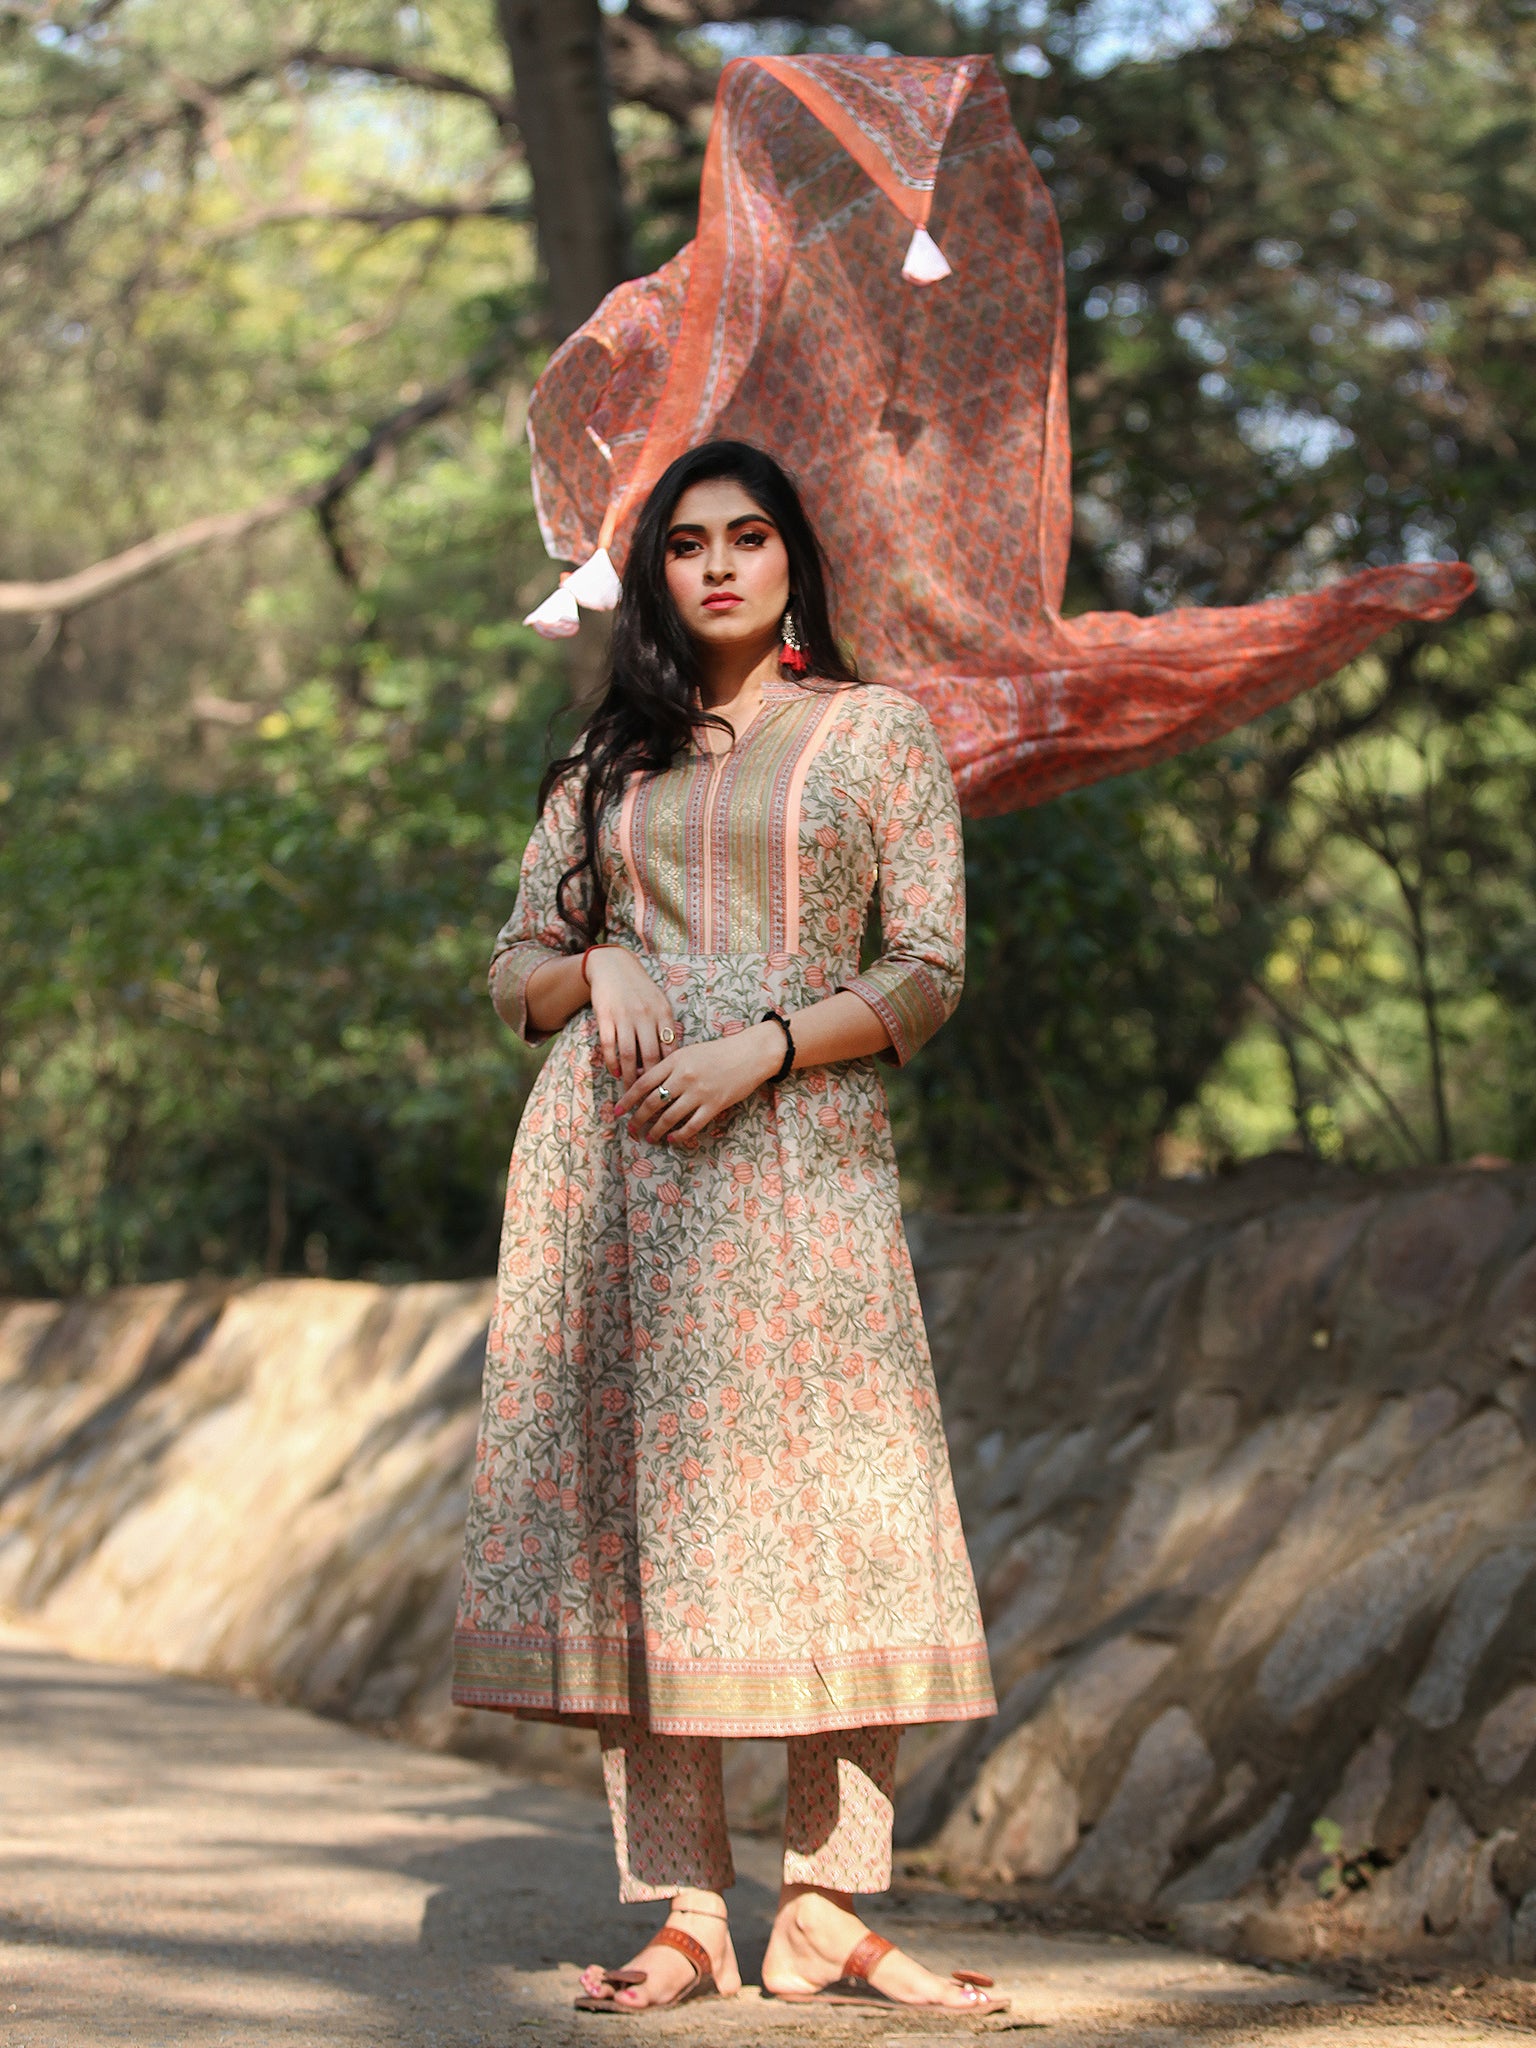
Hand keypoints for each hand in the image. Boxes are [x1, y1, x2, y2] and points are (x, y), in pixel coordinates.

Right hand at [586, 947, 680, 1087]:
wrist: (614, 966)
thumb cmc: (641, 990)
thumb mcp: (660, 1004)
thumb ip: (666, 1029)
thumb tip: (673, 1060)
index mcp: (663, 1014)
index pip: (670, 1049)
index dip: (670, 1073)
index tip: (670, 1092)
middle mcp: (646, 1015)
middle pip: (649, 1056)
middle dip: (650, 1082)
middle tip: (650, 1102)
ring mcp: (624, 1016)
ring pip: (628, 1054)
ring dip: (629, 1076)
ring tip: (630, 1093)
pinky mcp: (605, 1016)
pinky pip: (609, 1044)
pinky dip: (612, 1062)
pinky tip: (615, 1073)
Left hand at [613, 1022, 785, 1143]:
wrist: (749, 1054)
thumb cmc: (718, 1052)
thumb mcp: (688, 1052)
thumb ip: (667, 1066)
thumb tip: (643, 1080)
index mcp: (675, 1061)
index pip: (643, 1083)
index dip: (627, 1099)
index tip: (617, 1111)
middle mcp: (684, 1077)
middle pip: (652, 1102)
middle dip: (638, 1119)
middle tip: (631, 1129)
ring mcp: (699, 1092)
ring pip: (669, 1117)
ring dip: (656, 1130)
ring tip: (649, 1137)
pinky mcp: (714, 1105)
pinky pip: (692, 1125)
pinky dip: (679, 1135)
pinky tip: (672, 1139)